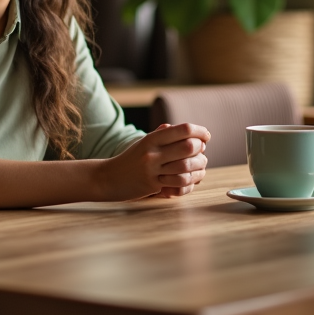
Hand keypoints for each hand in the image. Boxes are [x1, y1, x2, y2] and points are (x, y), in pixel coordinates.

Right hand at [96, 123, 210, 199]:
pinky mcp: (152, 185)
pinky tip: (192, 179)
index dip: (200, 131)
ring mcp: (152, 169)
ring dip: (199, 166)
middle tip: (202, 152)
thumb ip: (164, 135)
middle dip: (201, 149)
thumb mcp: (145, 142)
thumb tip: (188, 130)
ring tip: (201, 166)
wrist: (107, 178)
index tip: (206, 136)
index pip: (184, 129)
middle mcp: (153, 152)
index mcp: (153, 138)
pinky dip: (190, 181)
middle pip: (189, 146)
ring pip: (187, 166)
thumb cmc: (131, 159)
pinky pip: (179, 183)